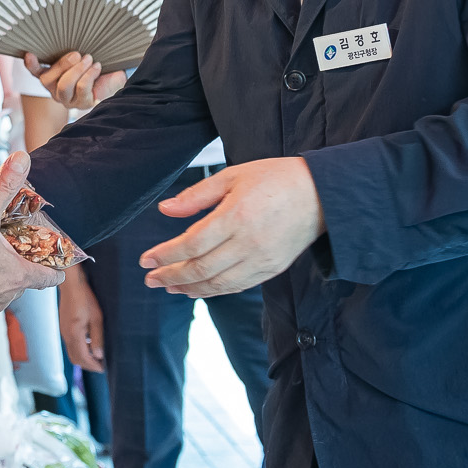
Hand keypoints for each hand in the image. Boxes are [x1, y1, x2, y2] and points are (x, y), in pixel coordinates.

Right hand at [23, 51, 127, 112]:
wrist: (117, 76)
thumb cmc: (95, 63)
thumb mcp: (81, 55)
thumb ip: (69, 52)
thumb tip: (65, 42)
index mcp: (52, 77)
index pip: (36, 73)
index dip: (31, 65)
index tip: (29, 53)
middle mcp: (56, 91)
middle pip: (48, 80)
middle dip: (63, 65)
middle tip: (77, 54)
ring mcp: (68, 100)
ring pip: (64, 85)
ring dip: (77, 70)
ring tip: (89, 59)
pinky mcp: (83, 104)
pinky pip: (81, 88)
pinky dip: (89, 75)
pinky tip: (97, 67)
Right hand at [59, 268, 104, 372]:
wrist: (71, 284)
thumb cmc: (85, 298)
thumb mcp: (97, 318)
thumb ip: (97, 337)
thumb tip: (98, 355)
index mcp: (74, 334)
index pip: (83, 358)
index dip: (93, 366)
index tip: (104, 368)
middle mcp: (66, 335)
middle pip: (75, 359)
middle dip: (88, 365)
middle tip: (101, 365)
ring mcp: (63, 331)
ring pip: (72, 352)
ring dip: (84, 357)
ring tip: (97, 356)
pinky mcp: (64, 327)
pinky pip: (71, 344)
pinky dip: (80, 349)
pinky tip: (90, 343)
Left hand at [139, 158, 321, 298]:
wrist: (321, 194)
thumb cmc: (275, 179)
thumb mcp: (233, 176)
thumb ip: (196, 195)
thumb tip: (164, 209)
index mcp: (236, 216)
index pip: (191, 244)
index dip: (165, 255)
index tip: (146, 259)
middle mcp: (248, 243)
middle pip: (200, 269)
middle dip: (170, 276)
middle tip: (149, 279)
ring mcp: (261, 260)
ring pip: (218, 284)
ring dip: (188, 289)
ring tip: (168, 287)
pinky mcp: (271, 270)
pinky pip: (236, 287)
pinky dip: (213, 290)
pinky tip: (197, 288)